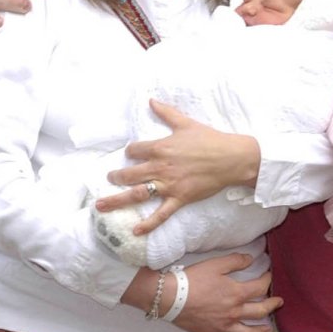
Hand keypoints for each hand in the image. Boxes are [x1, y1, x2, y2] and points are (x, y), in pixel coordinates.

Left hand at [95, 100, 260, 233]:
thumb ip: (166, 113)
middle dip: (115, 177)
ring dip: (117, 200)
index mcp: (160, 147)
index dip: (131, 152)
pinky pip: (161, 214)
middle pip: (129, 174)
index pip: (135, 150)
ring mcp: (169, 185)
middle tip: (109, 179)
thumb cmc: (209, 139)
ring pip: (137, 194)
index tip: (131, 154)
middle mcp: (160, 167)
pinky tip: (135, 231)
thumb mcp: (186, 123)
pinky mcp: (179, 198)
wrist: (231, 158)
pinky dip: (148, 224)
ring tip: (102, 205)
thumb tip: (151, 100)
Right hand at [121, 253, 282, 331]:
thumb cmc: (194, 279)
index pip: (260, 288)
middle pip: (259, 312)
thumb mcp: (216, 264)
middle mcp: (233, 312)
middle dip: (271, 306)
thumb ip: (236, 261)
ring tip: (267, 331)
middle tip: (279, 303)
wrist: (171, 297)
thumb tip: (251, 259)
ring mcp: (221, 326)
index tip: (269, 276)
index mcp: (236, 294)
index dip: (267, 281)